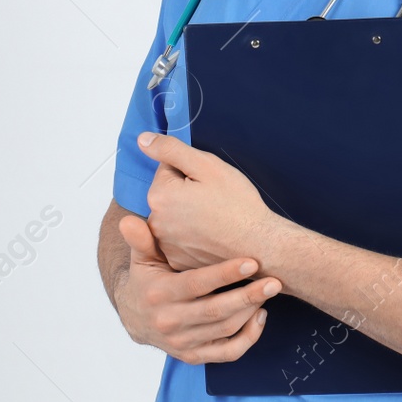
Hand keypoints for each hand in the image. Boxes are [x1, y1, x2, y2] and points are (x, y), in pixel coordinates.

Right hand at [114, 212, 280, 363]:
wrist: (135, 316)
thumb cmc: (146, 277)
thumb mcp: (142, 257)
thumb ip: (141, 238)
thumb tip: (129, 220)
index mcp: (159, 294)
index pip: (196, 285)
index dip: (224, 274)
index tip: (251, 262)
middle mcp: (169, 322)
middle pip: (215, 312)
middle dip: (247, 296)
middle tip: (274, 281)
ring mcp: (182, 342)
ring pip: (224, 331)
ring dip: (250, 312)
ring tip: (269, 290)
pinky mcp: (193, 356)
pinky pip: (227, 353)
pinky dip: (248, 338)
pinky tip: (260, 316)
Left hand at [138, 131, 276, 272]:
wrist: (259, 244)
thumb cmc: (237, 204)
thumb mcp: (207, 165)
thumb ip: (171, 149)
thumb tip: (143, 140)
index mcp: (159, 195)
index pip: (167, 170)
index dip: (190, 171)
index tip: (208, 183)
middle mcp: (155, 223)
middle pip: (168, 195)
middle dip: (186, 192)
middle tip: (214, 200)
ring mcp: (166, 245)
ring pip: (173, 217)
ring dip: (188, 214)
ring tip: (215, 219)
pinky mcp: (177, 261)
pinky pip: (179, 239)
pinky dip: (192, 236)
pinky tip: (212, 235)